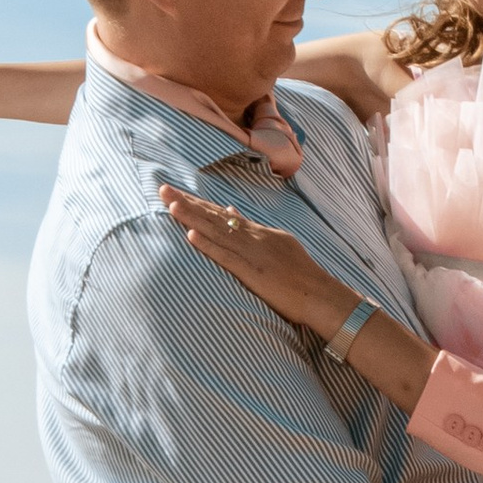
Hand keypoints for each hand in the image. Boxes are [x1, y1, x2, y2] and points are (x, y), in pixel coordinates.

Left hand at [160, 183, 349, 336]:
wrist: (320, 294)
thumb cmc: (301, 275)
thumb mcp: (279, 243)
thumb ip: (254, 228)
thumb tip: (232, 210)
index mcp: (259, 232)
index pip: (222, 213)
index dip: (197, 202)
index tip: (176, 192)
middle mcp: (253, 237)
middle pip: (214, 215)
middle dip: (187, 202)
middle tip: (162, 188)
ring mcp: (253, 253)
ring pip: (216, 231)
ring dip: (192, 217)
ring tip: (171, 204)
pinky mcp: (253, 271)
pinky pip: (226, 256)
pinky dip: (208, 245)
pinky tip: (191, 235)